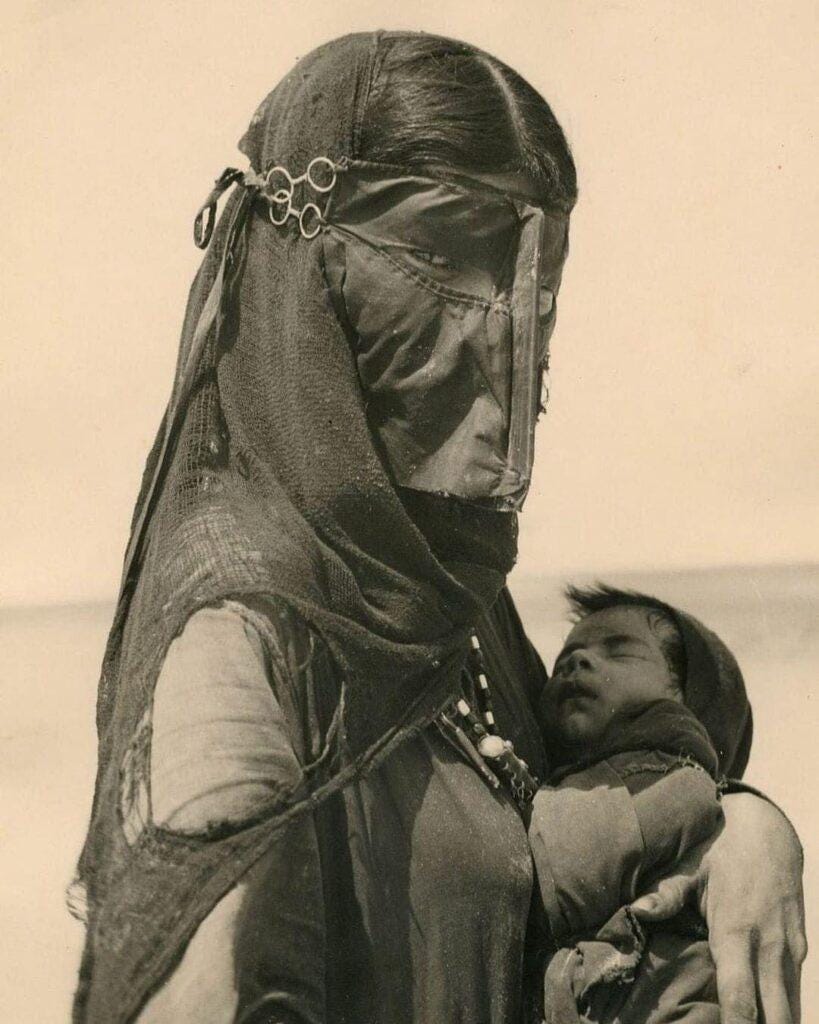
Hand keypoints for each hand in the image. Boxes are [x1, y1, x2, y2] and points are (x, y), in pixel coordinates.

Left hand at [629, 791, 805, 1022]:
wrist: (769, 833)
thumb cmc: (721, 853)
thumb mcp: (691, 870)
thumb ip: (666, 897)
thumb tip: (636, 912)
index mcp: (736, 933)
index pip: (740, 1000)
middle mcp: (769, 948)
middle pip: (775, 1018)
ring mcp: (791, 952)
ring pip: (791, 1011)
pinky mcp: (801, 952)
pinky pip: (795, 995)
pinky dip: (782, 1014)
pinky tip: (763, 1020)